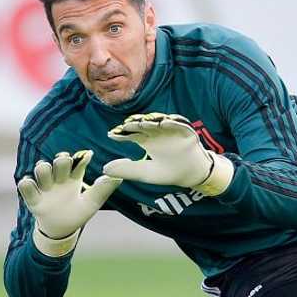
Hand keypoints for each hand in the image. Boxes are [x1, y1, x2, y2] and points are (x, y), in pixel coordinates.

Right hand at [17, 150, 121, 255]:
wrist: (61, 231)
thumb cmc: (77, 213)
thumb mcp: (92, 202)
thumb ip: (103, 189)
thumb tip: (119, 176)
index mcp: (73, 177)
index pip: (76, 162)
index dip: (81, 157)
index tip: (88, 156)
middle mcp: (58, 178)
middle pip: (58, 161)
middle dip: (61, 159)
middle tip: (66, 162)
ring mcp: (45, 186)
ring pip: (41, 168)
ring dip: (44, 169)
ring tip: (49, 177)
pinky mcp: (33, 197)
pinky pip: (25, 185)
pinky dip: (28, 184)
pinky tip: (31, 185)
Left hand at [104, 112, 232, 195]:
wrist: (191, 175)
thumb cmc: (169, 172)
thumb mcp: (145, 173)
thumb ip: (128, 170)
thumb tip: (105, 169)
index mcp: (146, 141)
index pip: (130, 134)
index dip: (121, 134)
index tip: (111, 135)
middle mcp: (156, 133)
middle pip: (143, 125)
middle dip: (134, 124)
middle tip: (125, 125)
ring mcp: (170, 131)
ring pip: (158, 122)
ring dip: (150, 121)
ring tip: (143, 123)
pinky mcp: (185, 131)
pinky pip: (178, 124)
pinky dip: (172, 122)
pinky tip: (164, 123)